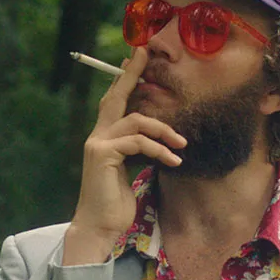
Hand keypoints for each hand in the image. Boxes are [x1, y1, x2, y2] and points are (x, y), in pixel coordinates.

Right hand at [62, 48, 185, 265]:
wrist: (99, 227)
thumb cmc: (115, 204)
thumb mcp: (130, 171)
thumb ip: (137, 151)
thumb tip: (157, 139)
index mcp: (103, 138)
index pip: (114, 101)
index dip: (125, 79)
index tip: (137, 57)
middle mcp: (97, 136)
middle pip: (115, 96)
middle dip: (131, 74)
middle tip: (145, 53)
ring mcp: (97, 144)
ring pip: (135, 120)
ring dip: (163, 130)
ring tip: (182, 145)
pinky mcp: (102, 154)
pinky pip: (137, 141)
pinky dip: (159, 149)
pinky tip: (173, 162)